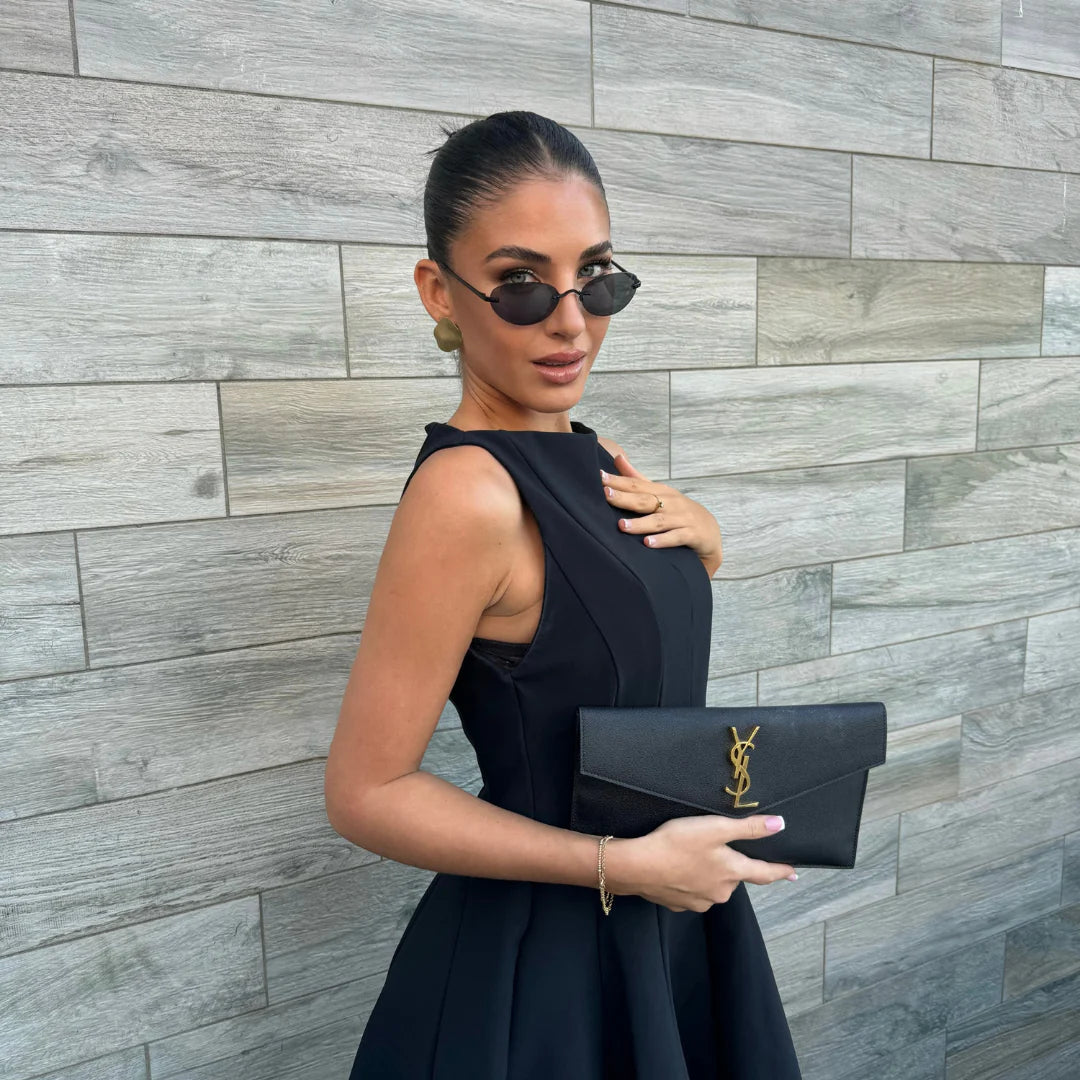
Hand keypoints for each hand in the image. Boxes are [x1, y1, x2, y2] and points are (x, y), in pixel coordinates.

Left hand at [600, 453, 722, 574]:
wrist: (709, 532)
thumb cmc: (677, 511)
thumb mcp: (658, 493)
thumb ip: (636, 479)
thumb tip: (617, 458)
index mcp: (661, 492)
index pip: (636, 484)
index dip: (618, 481)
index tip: (599, 477)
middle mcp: (671, 503)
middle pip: (645, 500)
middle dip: (625, 498)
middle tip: (606, 496)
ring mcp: (682, 518)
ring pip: (659, 520)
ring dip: (640, 523)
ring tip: (622, 526)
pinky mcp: (692, 535)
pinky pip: (676, 537)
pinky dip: (662, 540)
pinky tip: (648, 543)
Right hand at [602, 814, 795, 911]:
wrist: (637, 866)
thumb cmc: (677, 843)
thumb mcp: (715, 828)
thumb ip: (749, 828)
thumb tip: (781, 825)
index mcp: (732, 873)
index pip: (764, 873)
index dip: (780, 871)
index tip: (793, 874)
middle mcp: (721, 893)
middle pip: (733, 877)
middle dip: (730, 864)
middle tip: (715, 847)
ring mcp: (700, 902)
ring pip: (712, 885)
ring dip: (708, 873)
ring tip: (691, 856)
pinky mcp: (679, 904)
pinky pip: (692, 891)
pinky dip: (689, 881)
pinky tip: (676, 868)